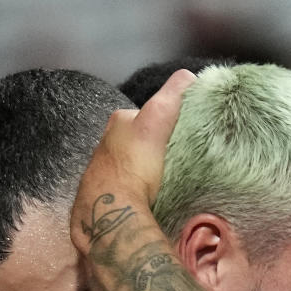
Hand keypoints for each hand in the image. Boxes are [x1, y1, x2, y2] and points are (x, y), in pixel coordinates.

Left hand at [71, 69, 193, 247]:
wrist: (111, 214)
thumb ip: (172, 95)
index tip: (181, 136)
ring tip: (166, 181)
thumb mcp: (158, 119)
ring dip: (147, 170)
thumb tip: (188, 76)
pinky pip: (126, 187)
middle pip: (139, 140)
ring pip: (132, 164)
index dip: (166, 122)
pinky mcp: (103, 197)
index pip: (147, 114)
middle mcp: (104, 144)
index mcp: (117, 123)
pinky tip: (150, 197)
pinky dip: (138, 189)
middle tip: (177, 160)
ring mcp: (101, 172)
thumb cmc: (133, 165)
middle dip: (156, 147)